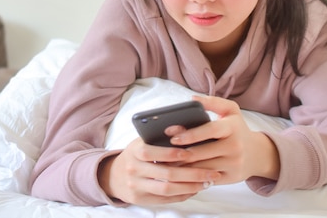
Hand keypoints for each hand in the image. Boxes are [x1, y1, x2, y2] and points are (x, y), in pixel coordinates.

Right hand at [98, 136, 220, 204]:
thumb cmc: (136, 153)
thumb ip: (160, 135)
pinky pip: (166, 199)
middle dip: (192, 174)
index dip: (171, 153)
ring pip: (167, 190)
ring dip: (190, 187)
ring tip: (207, 182)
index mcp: (134, 151)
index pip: (152, 152)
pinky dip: (183, 195)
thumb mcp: (143, 140)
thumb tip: (185, 127)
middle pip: (166, 174)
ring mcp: (137, 187)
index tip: (190, 153)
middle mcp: (134, 170)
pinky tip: (196, 189)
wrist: (114, 175)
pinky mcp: (142, 200)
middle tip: (211, 172)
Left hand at [166, 95, 280, 184]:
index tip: (171, 136)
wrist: (257, 153)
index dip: (190, 133)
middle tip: (161, 153)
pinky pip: (206, 180)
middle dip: (180, 153)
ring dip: (182, 167)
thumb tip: (192, 99)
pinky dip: (191, 178)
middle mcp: (235, 146)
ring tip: (165, 164)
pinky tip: (179, 175)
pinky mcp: (231, 178)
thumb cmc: (237, 129)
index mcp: (233, 127)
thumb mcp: (231, 111)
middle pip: (202, 152)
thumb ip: (212, 102)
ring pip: (201, 168)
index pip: (210, 130)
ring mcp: (234, 164)